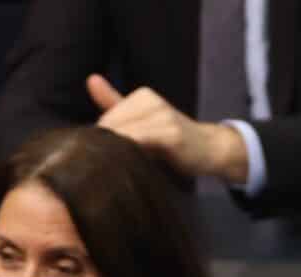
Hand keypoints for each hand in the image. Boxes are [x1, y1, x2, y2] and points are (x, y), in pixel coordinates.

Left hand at [87, 76, 248, 185]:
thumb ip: (114, 103)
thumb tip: (90, 79)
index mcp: (142, 96)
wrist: (209, 148)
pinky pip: (140, 143)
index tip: (101, 162)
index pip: (106, 121)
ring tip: (114, 172)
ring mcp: (162, 116)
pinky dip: (129, 155)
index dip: (99, 144)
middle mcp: (151, 101)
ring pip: (123, 135)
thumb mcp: (142, 120)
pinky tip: (128, 167)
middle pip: (112, 128)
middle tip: (104, 170)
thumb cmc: (172, 139)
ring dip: (114, 154)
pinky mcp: (171, 134)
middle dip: (104, 149)